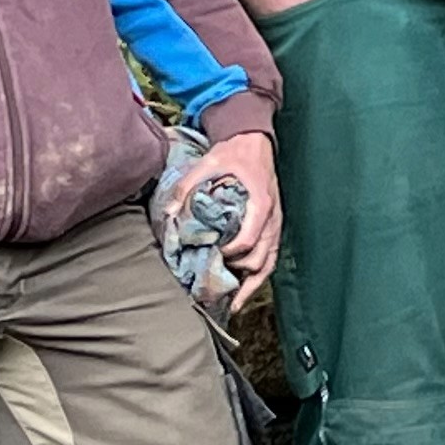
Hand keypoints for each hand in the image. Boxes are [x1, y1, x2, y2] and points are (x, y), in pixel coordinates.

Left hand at [164, 128, 284, 285]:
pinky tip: (243, 293)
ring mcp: (276, 224)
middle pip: (260, 258)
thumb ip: (187, 187)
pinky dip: (258, 279)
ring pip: (268, 264)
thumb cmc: (233, 153)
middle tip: (214, 283)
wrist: (253, 141)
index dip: (230, 253)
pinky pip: (270, 258)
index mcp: (261, 203)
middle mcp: (273, 218)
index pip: (249, 239)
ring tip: (231, 304)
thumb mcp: (208, 163)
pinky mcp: (273, 227)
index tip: (212, 255)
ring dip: (250, 285)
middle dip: (238, 273)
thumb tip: (168, 213)